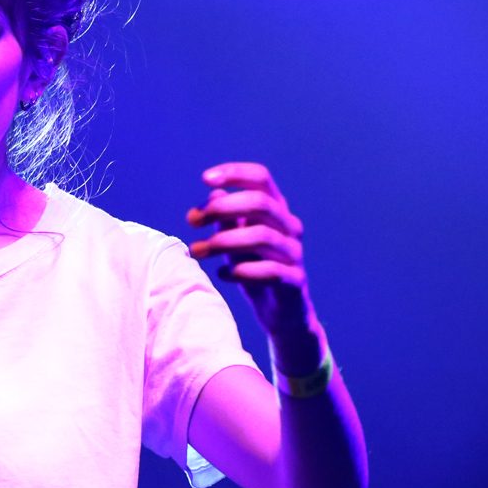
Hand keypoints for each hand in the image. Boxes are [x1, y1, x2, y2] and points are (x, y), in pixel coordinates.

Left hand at [186, 162, 315, 339]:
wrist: (280, 315)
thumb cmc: (253, 269)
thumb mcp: (234, 241)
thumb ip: (227, 218)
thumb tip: (214, 194)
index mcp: (276, 210)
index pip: (261, 179)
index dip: (235, 173)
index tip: (204, 178)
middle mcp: (289, 226)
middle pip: (260, 203)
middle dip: (222, 207)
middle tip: (192, 220)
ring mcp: (295, 253)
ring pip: (261, 236)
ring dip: (222, 241)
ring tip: (196, 251)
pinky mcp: (295, 280)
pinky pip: (270, 271)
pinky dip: (241, 271)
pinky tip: (222, 274)